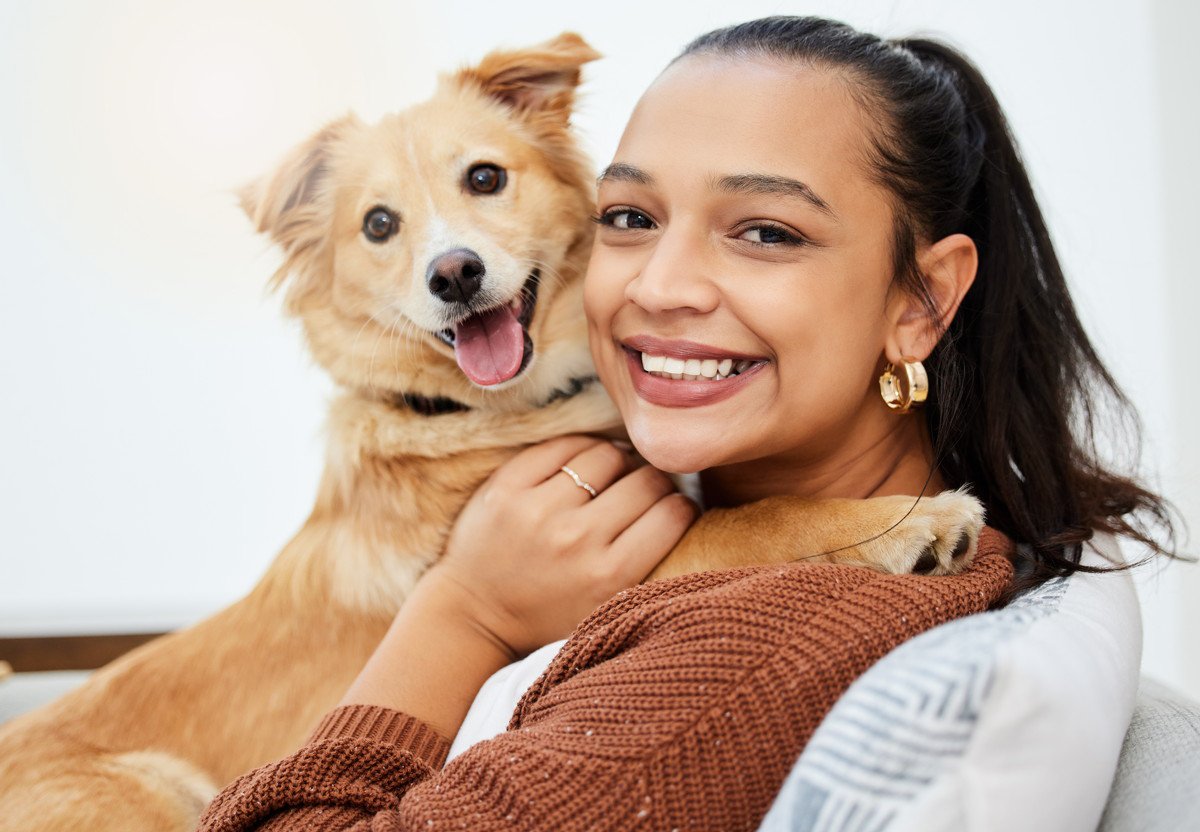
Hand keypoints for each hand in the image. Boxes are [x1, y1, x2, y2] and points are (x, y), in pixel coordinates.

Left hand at [426, 435, 696, 657]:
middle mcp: (577, 539)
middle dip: (654, 481)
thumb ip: (645, 565)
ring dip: (618, 461)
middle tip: (644, 489)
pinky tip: (583, 462)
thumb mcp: (607, 608)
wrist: (475, 617)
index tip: (672, 507)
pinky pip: (562, 445)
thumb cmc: (548, 616)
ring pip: (607, 455)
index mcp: (610, 576)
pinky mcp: (507, 487)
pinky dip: (581, 448)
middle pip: (645, 481)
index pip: (674, 513)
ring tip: (612, 474)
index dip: (680, 505)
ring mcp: (538, 510)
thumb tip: (681, 502)